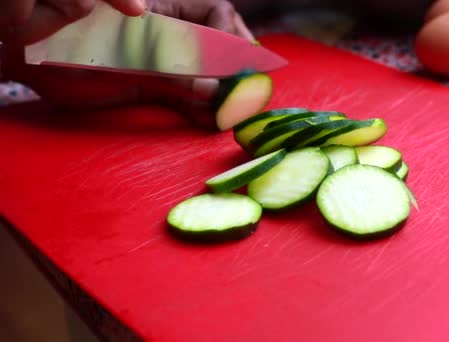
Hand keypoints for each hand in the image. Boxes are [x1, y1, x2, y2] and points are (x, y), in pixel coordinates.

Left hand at [1, 0, 255, 124]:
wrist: (35, 57)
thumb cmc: (76, 39)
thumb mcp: (128, 48)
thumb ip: (172, 64)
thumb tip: (213, 87)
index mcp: (169, 6)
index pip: (218, 15)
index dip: (235, 42)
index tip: (241, 69)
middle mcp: (172, 30)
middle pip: (220, 47)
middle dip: (234, 73)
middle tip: (245, 96)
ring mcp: (166, 58)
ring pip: (208, 74)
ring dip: (221, 96)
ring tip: (230, 115)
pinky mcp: (156, 84)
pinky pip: (188, 96)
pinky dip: (200, 109)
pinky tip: (210, 120)